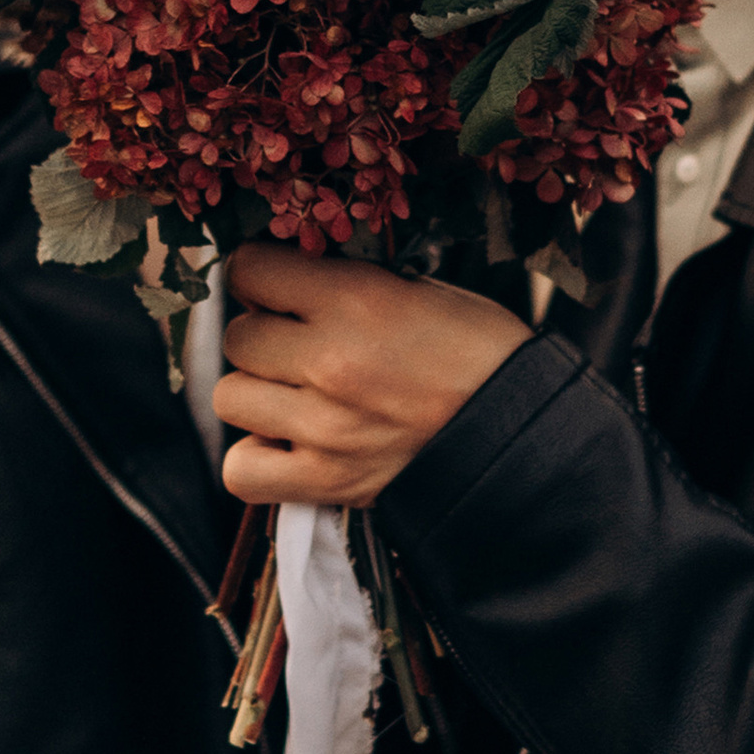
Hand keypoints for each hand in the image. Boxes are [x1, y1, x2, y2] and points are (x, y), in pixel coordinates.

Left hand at [215, 243, 528, 507]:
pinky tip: (289, 443)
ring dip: (257, 394)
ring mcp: (322, 428)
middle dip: (263, 335)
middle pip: (237, 337)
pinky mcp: (326, 482)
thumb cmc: (481, 353)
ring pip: (229, 398)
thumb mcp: (421, 289)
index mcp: (355, 300)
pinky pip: (241, 471)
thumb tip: (287, 278)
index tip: (278, 286)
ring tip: (296, 395)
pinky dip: (255, 459)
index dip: (260, 275)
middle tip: (298, 344)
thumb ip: (346, 282)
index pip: (248, 271)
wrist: (524, 431)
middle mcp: (330, 361)